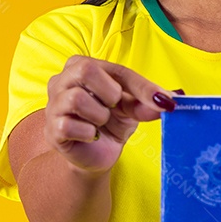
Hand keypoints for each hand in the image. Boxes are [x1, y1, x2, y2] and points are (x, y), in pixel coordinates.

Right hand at [44, 55, 176, 175]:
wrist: (96, 156)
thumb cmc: (111, 123)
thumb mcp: (133, 109)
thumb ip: (147, 102)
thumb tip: (168, 101)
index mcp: (81, 66)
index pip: (115, 69)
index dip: (141, 86)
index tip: (164, 102)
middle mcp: (62, 80)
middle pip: (85, 70)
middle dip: (110, 93)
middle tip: (114, 107)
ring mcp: (53, 104)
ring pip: (77, 99)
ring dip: (99, 116)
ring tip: (100, 123)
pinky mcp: (52, 129)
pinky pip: (71, 125)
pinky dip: (89, 133)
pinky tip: (90, 136)